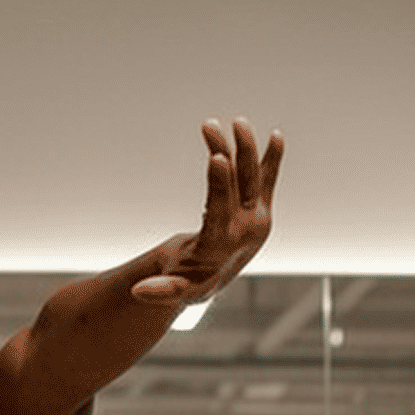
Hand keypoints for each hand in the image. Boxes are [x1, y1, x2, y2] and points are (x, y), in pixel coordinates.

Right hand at [130, 116, 282, 306]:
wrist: (215, 278)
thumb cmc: (190, 280)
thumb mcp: (176, 288)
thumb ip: (160, 291)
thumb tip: (137, 293)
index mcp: (222, 246)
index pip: (222, 210)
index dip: (220, 183)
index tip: (217, 156)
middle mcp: (246, 231)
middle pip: (241, 185)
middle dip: (232, 153)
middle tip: (218, 126)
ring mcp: (257, 217)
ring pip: (252, 175)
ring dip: (244, 147)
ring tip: (236, 121)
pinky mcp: (261, 207)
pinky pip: (268, 178)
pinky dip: (272, 157)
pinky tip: (276, 135)